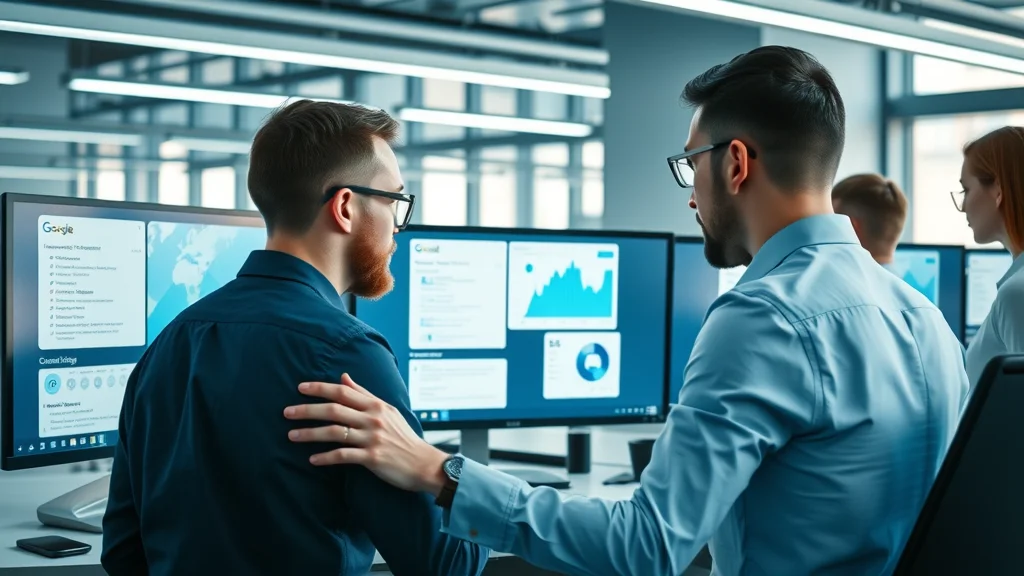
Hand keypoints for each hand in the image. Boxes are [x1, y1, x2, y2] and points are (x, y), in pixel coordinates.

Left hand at [284, 374, 448, 494]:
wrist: (423, 463)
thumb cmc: (403, 436)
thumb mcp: (386, 410)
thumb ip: (363, 394)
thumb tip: (343, 377)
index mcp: (375, 405)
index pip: (342, 392)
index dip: (320, 389)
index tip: (300, 388)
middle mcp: (373, 419)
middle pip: (334, 410)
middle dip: (307, 410)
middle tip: (286, 412)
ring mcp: (372, 438)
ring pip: (335, 432)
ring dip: (310, 434)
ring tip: (292, 436)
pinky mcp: (372, 458)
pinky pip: (343, 455)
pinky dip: (325, 457)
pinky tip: (312, 459)